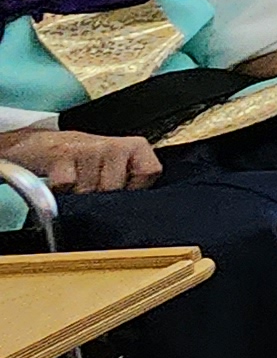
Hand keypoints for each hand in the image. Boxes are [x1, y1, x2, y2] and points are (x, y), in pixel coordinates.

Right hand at [0, 127, 160, 193]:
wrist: (48, 148)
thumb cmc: (89, 165)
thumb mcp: (119, 169)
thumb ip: (134, 184)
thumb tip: (138, 212)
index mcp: (135, 147)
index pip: (148, 172)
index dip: (134, 188)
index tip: (123, 189)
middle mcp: (115, 145)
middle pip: (115, 188)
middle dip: (103, 198)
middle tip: (94, 189)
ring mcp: (89, 149)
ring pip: (90, 190)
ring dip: (80, 196)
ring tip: (78, 185)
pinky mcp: (62, 155)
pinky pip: (67, 185)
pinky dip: (62, 190)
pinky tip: (63, 184)